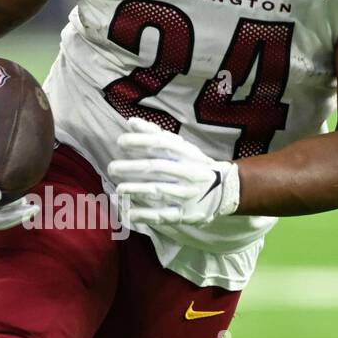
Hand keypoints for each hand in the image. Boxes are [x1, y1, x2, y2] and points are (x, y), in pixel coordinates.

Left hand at [108, 118, 239, 226]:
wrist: (224, 190)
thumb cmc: (194, 164)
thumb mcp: (181, 147)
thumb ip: (155, 134)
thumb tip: (131, 122)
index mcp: (187, 154)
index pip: (161, 144)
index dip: (140, 142)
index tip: (121, 142)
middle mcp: (188, 173)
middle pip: (157, 168)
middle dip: (132, 168)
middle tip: (112, 168)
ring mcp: (188, 195)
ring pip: (158, 191)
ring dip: (136, 190)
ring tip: (118, 189)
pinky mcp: (186, 215)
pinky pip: (163, 215)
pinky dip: (145, 215)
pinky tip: (128, 213)